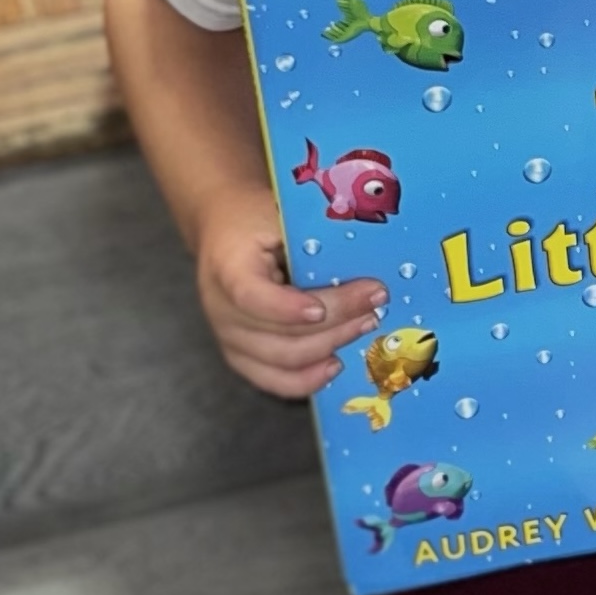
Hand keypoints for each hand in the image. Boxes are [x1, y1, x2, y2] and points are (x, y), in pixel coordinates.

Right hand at [192, 181, 386, 396]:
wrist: (224, 230)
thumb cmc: (257, 219)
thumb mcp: (278, 213)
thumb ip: (312, 235)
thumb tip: (367, 255)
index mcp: (227, 266)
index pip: (250, 297)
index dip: (286, 309)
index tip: (319, 310)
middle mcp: (220, 309)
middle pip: (278, 334)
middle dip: (335, 321)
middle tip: (374, 301)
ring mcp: (228, 338)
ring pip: (283, 361)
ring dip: (330, 345)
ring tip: (366, 324)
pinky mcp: (240, 357)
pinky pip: (274, 381)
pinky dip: (308, 379)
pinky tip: (336, 364)